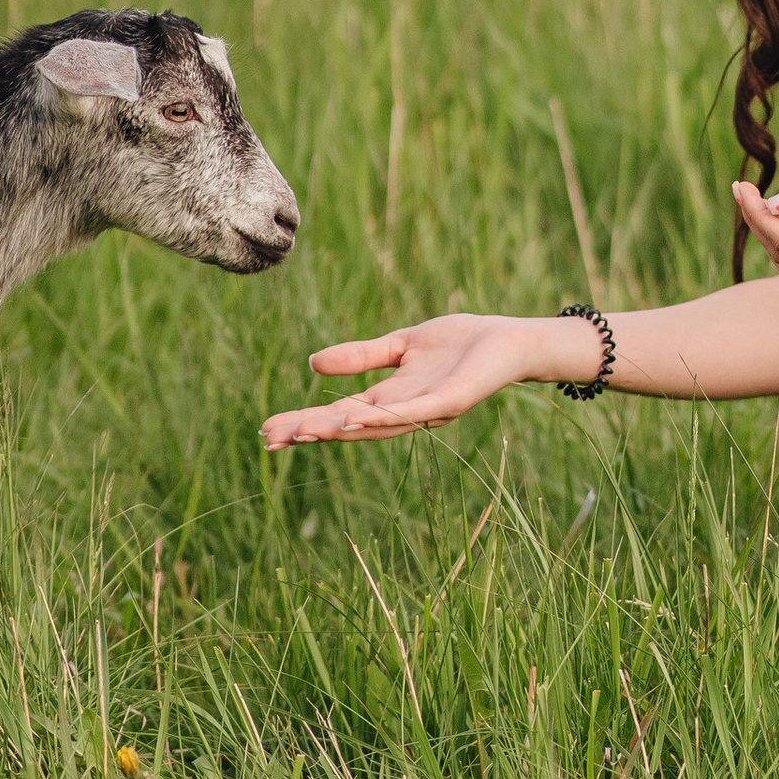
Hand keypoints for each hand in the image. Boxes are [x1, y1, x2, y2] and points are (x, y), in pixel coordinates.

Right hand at [260, 313, 539, 447]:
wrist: (510, 340)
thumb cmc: (461, 344)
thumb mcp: (400, 345)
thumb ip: (361, 356)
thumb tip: (313, 364)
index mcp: (391, 399)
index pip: (340, 414)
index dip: (305, 422)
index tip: (268, 431)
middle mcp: (405, 413)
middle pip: (349, 426)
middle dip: (309, 431)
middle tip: (269, 439)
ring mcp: (425, 411)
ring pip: (375, 425)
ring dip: (336, 428)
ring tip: (301, 431)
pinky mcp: (449, 401)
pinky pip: (411, 412)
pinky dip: (381, 417)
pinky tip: (353, 417)